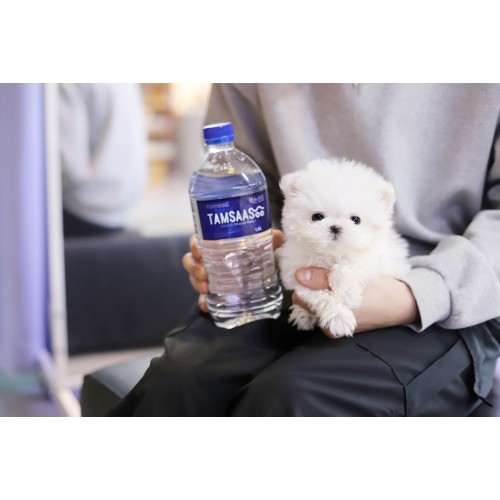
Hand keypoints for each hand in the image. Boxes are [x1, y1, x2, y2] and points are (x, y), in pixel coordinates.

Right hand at [182, 230, 284, 312]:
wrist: (264, 274)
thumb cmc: (257, 255)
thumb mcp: (264, 246)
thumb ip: (271, 240)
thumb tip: (278, 236)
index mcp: (215, 244)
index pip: (198, 241)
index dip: (195, 246)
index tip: (199, 251)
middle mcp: (208, 260)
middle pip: (191, 261)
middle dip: (194, 268)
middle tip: (203, 274)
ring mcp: (208, 277)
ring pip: (194, 278)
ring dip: (196, 283)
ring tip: (205, 290)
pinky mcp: (213, 293)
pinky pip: (203, 298)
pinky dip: (203, 302)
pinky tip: (206, 306)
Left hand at [293, 267, 418, 337]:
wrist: (404, 303)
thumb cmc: (382, 291)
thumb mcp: (353, 281)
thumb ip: (324, 279)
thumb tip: (299, 275)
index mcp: (331, 324)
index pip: (301, 299)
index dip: (302, 280)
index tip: (307, 264)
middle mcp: (329, 327)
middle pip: (304, 300)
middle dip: (308, 282)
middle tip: (317, 264)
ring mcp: (333, 323)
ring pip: (312, 299)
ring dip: (316, 284)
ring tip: (326, 270)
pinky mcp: (338, 316)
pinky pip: (322, 301)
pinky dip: (324, 289)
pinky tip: (332, 278)